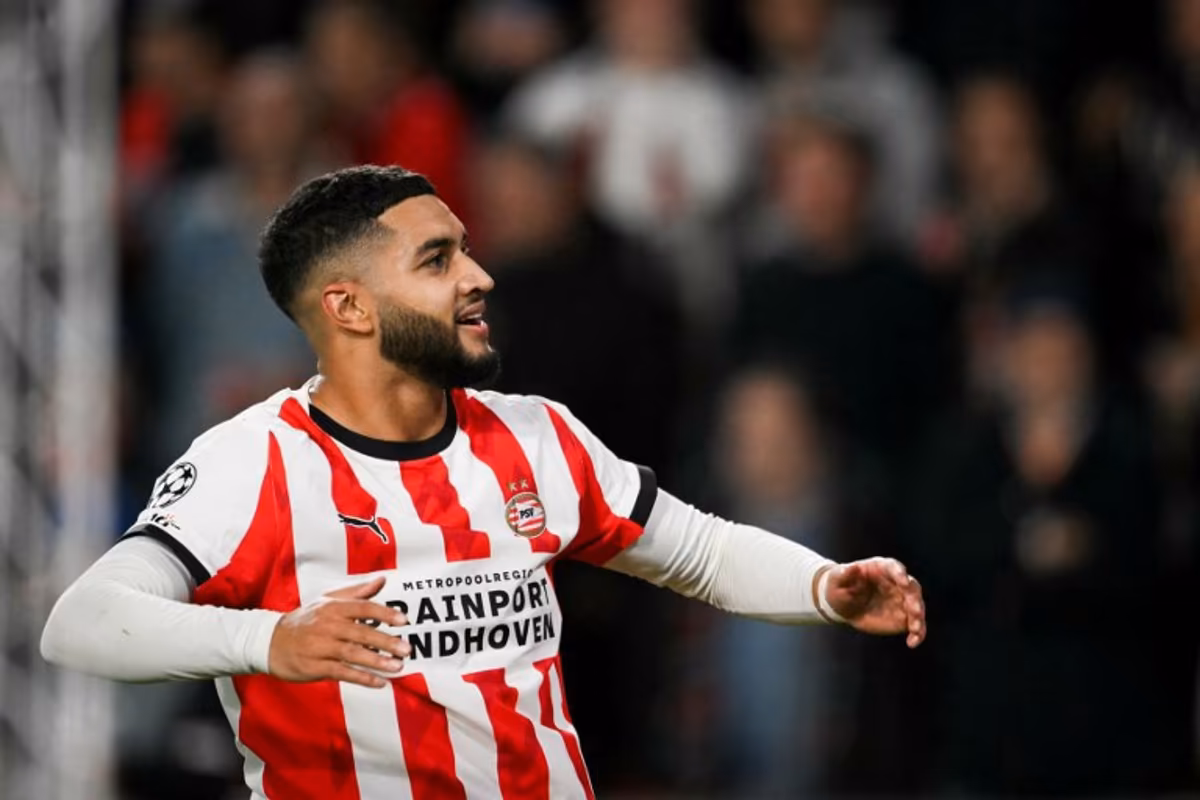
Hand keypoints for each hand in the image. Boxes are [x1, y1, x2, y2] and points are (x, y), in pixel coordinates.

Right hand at [268, 576, 409, 687]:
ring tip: (397, 667)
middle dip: (386, 642)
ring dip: (377, 661)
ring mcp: (321, 647)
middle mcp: (328, 625)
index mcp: (333, 608)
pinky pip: (342, 672)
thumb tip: (382, 580)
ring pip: (353, 654)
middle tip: (406, 649)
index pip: (363, 608)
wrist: (271, 641)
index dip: (384, 613)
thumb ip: (357, 592)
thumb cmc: (305, 620)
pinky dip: (362, 678)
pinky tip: (379, 682)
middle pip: (361, 633)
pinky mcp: (315, 666)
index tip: (403, 621)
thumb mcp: (328, 601)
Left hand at [821, 558, 925, 647]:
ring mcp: (901, 600)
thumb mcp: (837, 579)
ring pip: (917, 607)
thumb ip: (844, 574)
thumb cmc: (839, 586)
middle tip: (914, 610)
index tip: (903, 581)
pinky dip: (918, 633)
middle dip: (914, 598)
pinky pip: (915, 625)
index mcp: (881, 568)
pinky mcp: (902, 617)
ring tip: (915, 629)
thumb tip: (852, 567)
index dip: (900, 573)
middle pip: (911, 587)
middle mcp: (897, 582)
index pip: (894, 567)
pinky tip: (912, 642)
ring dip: (918, 617)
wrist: (842, 604)